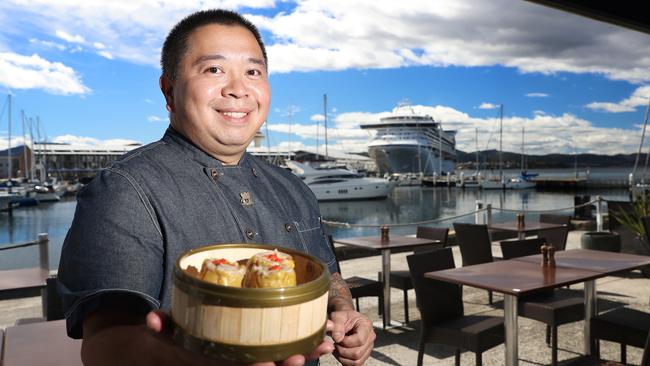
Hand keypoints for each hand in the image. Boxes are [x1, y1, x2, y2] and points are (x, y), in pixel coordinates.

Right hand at [147, 310, 334, 365]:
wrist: (183, 355)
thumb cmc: (179, 343)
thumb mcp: (167, 336)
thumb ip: (162, 327)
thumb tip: (150, 320)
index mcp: (217, 362)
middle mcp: (238, 364)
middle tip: (300, 358)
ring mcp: (254, 361)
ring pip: (281, 364)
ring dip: (304, 356)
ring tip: (324, 347)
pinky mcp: (265, 353)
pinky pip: (287, 353)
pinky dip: (307, 347)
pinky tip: (324, 342)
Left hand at [327, 310, 374, 364]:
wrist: (345, 320)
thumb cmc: (343, 317)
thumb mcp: (338, 316)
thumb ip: (337, 325)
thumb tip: (338, 338)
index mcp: (366, 325)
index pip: (359, 340)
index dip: (345, 342)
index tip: (338, 338)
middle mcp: (370, 337)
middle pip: (358, 353)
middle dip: (342, 351)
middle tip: (336, 343)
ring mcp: (368, 347)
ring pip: (357, 361)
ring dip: (343, 357)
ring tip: (337, 348)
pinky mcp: (364, 355)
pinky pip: (356, 364)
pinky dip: (345, 361)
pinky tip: (340, 353)